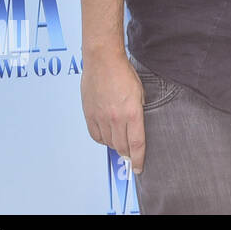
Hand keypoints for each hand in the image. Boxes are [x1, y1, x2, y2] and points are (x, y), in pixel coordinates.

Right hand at [81, 49, 146, 173]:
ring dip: (116, 145)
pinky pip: (96, 136)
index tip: (138, 168)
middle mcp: (116, 118)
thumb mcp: (141, 92)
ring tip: (120, 141)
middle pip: (122, 146)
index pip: (136, 144)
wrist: (102, 61)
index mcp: (132, 112)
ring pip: (109, 142)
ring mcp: (101, 117)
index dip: (138, 159)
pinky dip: (103, 139)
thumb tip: (137, 128)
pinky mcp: (89, 114)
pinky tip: (108, 136)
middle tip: (131, 155)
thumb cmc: (124, 73)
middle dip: (128, 153)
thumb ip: (139, 111)